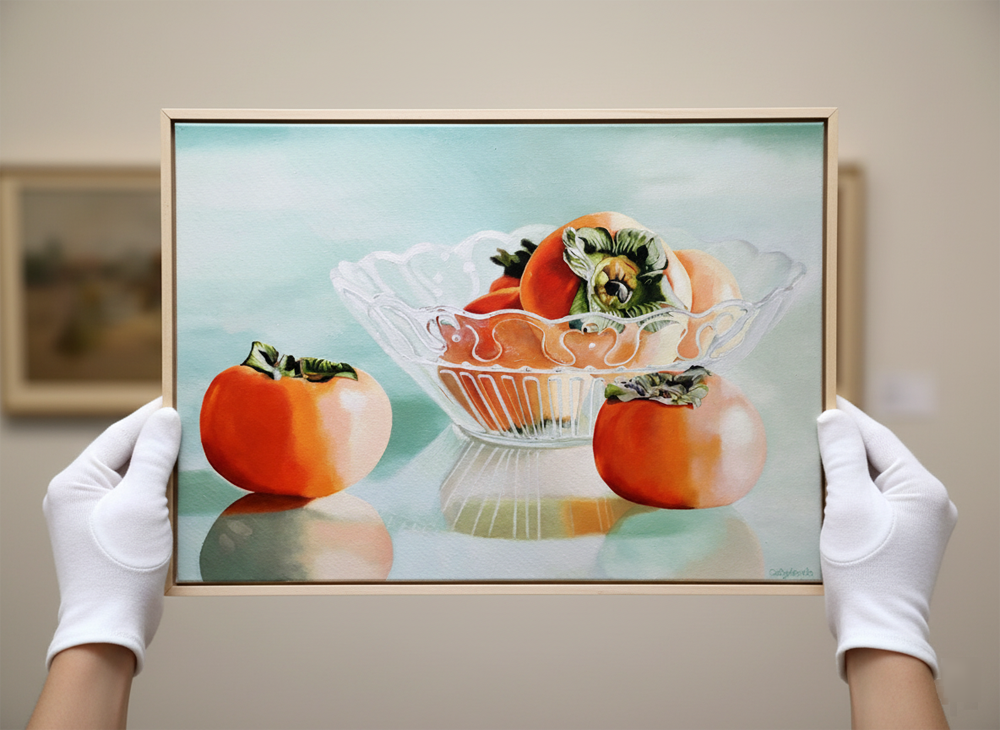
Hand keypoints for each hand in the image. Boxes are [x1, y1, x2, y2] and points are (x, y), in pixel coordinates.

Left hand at [43, 398, 180, 674]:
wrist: (112, 626)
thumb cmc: (121, 563)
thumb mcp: (142, 502)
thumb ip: (154, 455)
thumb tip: (164, 416)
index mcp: (76, 481)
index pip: (120, 434)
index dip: (153, 416)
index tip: (184, 398)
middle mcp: (80, 495)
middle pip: (128, 455)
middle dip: (163, 442)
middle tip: (200, 426)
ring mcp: (95, 516)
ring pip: (138, 479)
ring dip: (167, 469)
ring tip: (201, 455)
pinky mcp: (113, 535)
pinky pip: (141, 502)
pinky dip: (165, 494)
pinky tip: (190, 490)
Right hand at [817, 397, 956, 680]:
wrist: (876, 629)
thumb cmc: (864, 568)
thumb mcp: (847, 503)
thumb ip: (841, 455)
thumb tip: (834, 418)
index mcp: (922, 488)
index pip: (879, 438)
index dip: (848, 418)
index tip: (821, 397)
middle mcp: (928, 502)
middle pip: (878, 459)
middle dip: (843, 445)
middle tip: (808, 426)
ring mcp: (919, 524)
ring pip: (874, 482)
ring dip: (844, 470)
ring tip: (811, 456)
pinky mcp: (904, 541)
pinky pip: (874, 504)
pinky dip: (850, 494)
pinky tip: (824, 493)